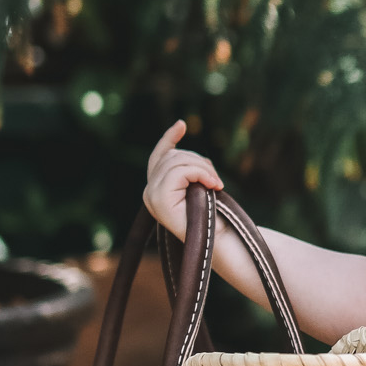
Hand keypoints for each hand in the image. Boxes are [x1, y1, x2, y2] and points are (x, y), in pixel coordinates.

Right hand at [144, 120, 220, 240]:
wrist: (217, 240)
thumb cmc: (211, 216)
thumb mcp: (197, 186)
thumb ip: (186, 169)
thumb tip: (182, 144)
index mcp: (156, 188)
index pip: (159, 157)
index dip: (169, 138)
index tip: (182, 124)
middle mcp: (149, 192)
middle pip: (173, 156)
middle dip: (200, 162)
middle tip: (217, 180)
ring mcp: (151, 196)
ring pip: (178, 161)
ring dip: (203, 169)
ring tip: (217, 184)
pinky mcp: (160, 198)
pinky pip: (182, 171)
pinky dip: (201, 174)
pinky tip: (214, 186)